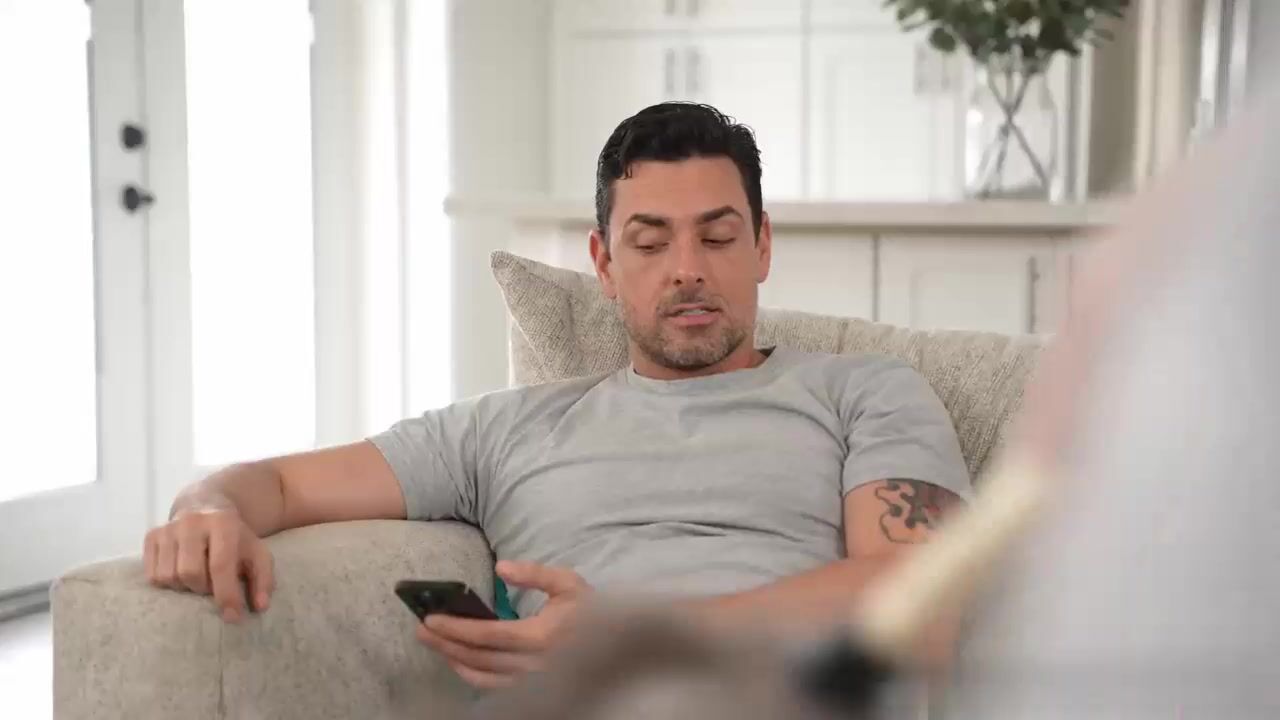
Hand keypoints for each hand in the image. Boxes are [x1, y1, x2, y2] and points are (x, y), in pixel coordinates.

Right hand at [143, 503, 274, 623]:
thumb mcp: (257, 553)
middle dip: (203, 588)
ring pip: (168, 576)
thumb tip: (261, 606)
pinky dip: (167, 583)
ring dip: (184, 587)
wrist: (205, 507)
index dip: (227, 594)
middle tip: (212, 585)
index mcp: (223, 522)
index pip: (221, 565)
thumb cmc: (235, 538)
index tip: (233, 617)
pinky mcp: (151, 536)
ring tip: (198, 577)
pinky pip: (152, 575)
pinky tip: (181, 572)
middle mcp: (192, 521)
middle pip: (190, 573)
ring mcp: (168, 528)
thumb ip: (264, 579)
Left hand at [416, 560, 588, 688]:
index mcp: (541, 636)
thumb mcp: (567, 583)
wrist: (618, 642)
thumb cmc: (590, 609)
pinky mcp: (533, 689)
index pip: (487, 635)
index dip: (456, 628)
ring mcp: (533, 681)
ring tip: (433, 644)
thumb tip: (500, 568)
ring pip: (483, 677)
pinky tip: (459, 663)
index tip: (431, 619)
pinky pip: (495, 688)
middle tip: (421, 630)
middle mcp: (534, 664)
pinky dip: (472, 677)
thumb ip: (534, 574)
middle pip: (479, 658)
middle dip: (445, 644)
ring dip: (454, 661)